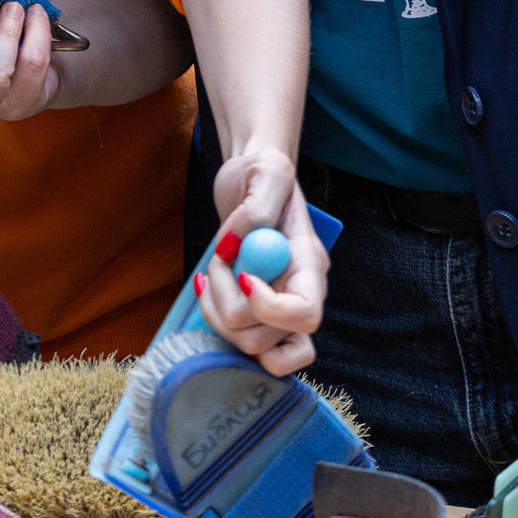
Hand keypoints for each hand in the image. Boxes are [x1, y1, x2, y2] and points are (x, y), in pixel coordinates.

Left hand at [201, 148, 325, 375]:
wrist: (249, 181)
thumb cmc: (261, 173)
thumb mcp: (266, 172)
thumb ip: (257, 206)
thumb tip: (235, 245)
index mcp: (309, 263)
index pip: (306, 314)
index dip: (269, 309)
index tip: (241, 275)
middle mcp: (301, 293)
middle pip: (268, 338)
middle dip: (228, 303)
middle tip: (218, 260)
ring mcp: (279, 309)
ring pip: (248, 344)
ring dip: (216, 310)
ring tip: (212, 269)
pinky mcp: (256, 313)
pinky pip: (241, 344)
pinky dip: (217, 323)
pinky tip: (208, 291)